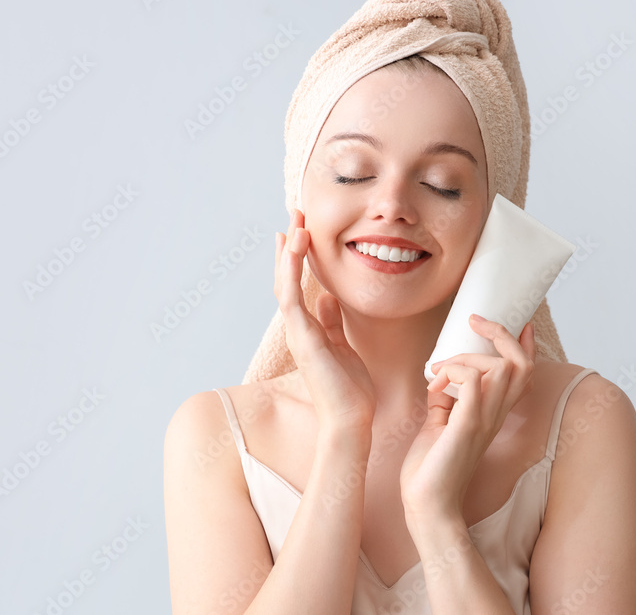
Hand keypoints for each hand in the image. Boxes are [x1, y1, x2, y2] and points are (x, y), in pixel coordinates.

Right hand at [274, 208, 376, 428]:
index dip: (294, 259)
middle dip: (289, 247)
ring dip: (289, 251)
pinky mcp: (302, 336)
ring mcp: (297, 332)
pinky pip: (291, 296)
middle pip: (285, 279)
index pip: (296, 286)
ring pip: (284, 283)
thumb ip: (332, 322)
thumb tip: (328, 298)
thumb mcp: (343, 346)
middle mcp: (297, 328)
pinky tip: (295, 246)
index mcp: (308, 329)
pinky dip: (291, 269)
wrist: (350, 419)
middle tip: (294, 216)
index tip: (298, 233)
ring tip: (295, 223)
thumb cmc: (350, 390)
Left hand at [400, 315, 535, 525]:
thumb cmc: (430, 469)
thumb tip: (441, 376)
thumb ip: (446, 399)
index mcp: (493, 414)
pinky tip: (434, 386)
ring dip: (467, 355)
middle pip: (522, 363)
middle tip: (472, 323)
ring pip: (501, 367)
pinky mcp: (468, 425)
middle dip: (500, 334)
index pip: (523, 373)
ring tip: (439, 370)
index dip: (523, 343)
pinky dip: (452, 371)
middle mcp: (496, 415)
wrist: (427, 504)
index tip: (514, 321)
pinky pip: (473, 381)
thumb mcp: (439, 423)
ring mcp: (485, 420)